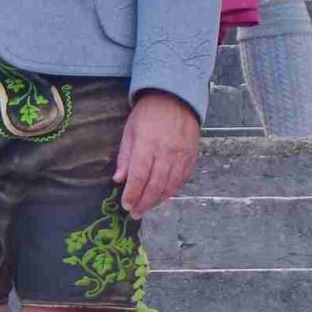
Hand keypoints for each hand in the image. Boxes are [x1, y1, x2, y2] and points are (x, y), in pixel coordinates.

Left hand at [113, 89, 200, 215]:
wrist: (175, 98)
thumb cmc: (148, 114)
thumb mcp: (130, 131)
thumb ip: (126, 156)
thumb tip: (119, 179)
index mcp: (147, 144)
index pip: (139, 176)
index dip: (132, 194)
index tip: (126, 205)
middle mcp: (166, 153)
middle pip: (155, 185)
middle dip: (144, 203)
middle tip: (135, 213)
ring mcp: (182, 156)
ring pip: (170, 186)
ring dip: (158, 200)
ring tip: (147, 207)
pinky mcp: (192, 157)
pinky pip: (182, 180)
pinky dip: (172, 191)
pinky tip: (163, 196)